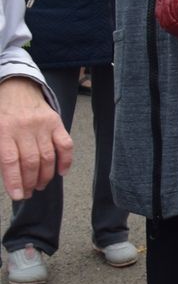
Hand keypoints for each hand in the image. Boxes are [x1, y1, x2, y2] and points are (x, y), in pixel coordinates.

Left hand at [0, 77, 72, 200]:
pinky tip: (61, 172)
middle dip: (30, 182)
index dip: (14, 181)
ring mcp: (43, 125)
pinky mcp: (56, 122)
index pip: (10, 161)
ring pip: (47, 156)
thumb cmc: (0, 114)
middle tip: (28, 192)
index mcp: (3, 130)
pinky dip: (65, 160)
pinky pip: (65, 144)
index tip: (17, 196)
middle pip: (30, 161)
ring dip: (45, 175)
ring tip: (40, 185)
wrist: (16, 88)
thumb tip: (6, 173)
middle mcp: (24, 127)